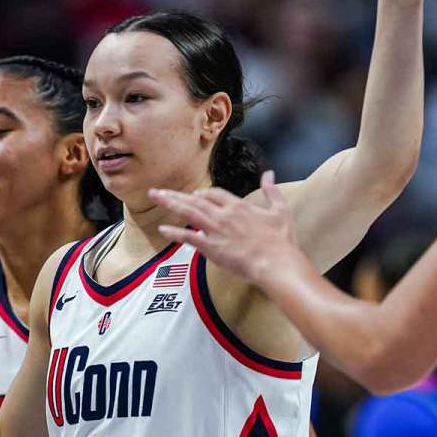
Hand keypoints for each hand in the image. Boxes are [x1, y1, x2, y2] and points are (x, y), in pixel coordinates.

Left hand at [150, 171, 302, 286]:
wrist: (276, 263)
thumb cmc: (280, 240)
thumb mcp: (280, 211)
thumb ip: (272, 191)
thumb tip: (269, 174)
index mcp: (238, 206)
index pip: (215, 194)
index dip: (203, 194)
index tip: (195, 194)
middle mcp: (224, 215)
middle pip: (195, 200)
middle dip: (176, 195)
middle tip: (158, 192)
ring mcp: (216, 230)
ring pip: (188, 212)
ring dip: (170, 204)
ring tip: (155, 198)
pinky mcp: (211, 247)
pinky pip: (189, 237)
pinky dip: (175, 233)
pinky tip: (162, 229)